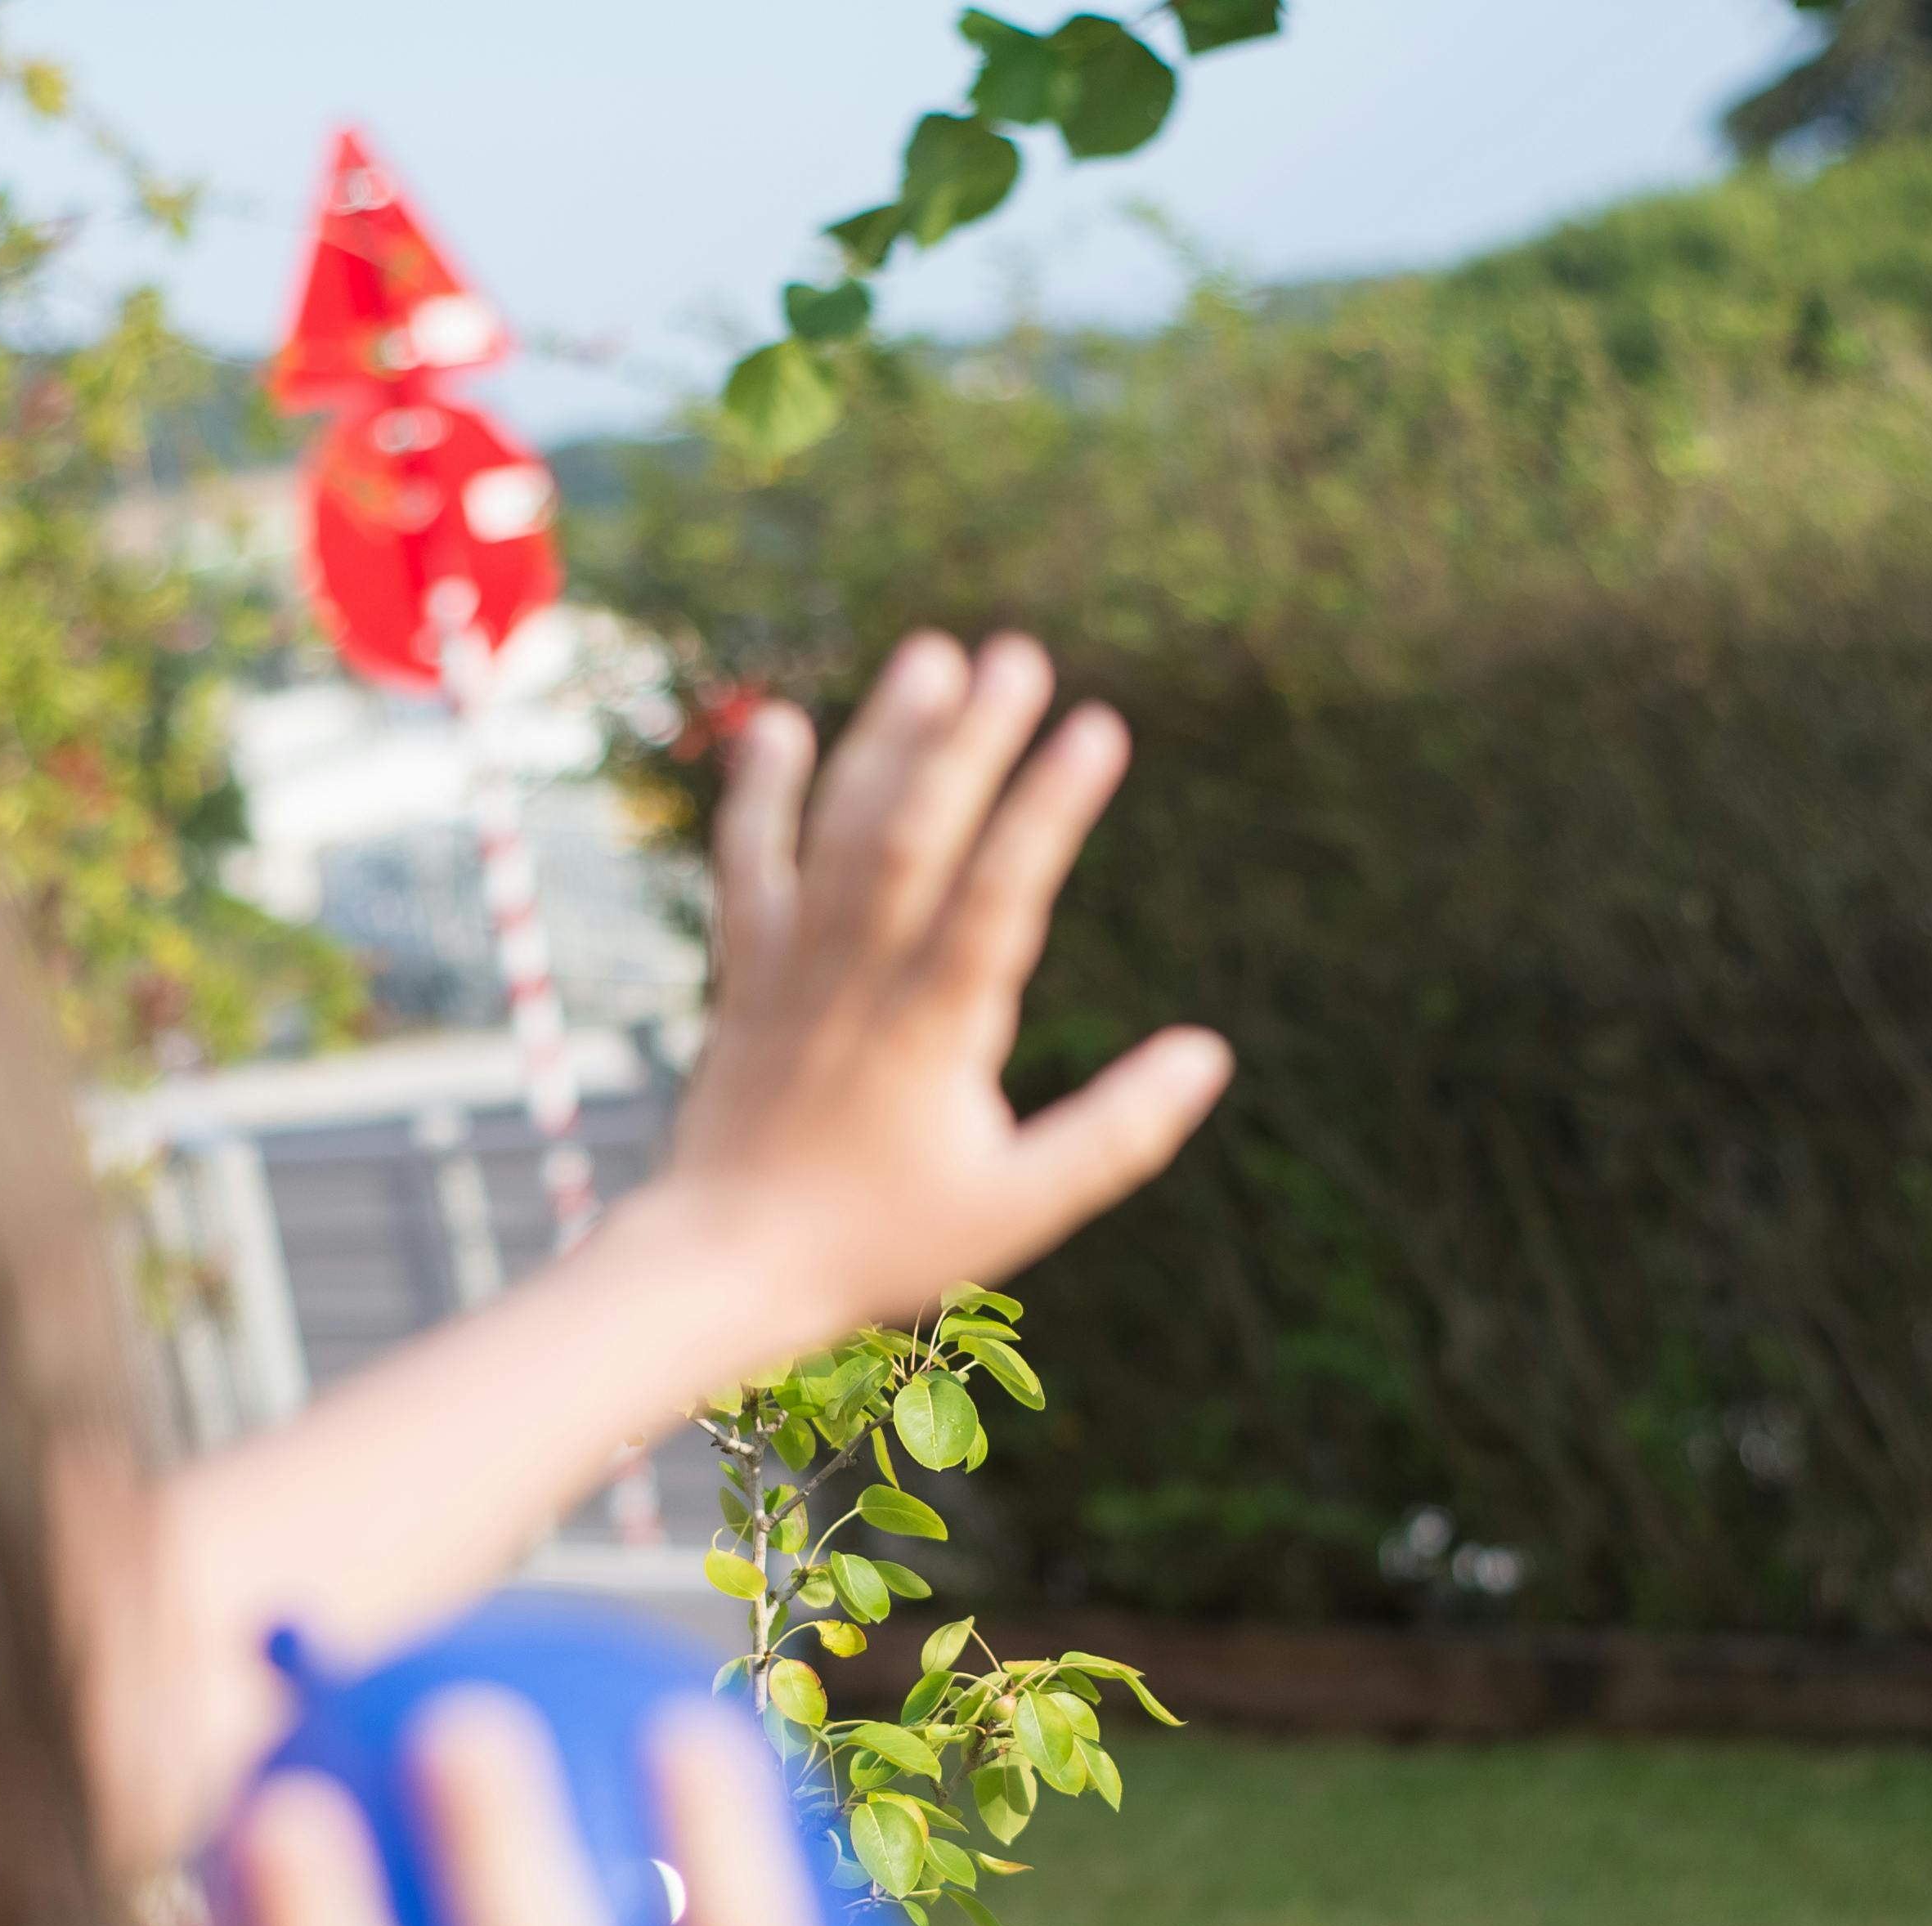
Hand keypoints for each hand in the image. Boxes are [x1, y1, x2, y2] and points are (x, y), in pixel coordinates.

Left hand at [663, 632, 1234, 1345]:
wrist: (722, 1264)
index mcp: (936, 1030)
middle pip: (916, 837)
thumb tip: (1209, 1056)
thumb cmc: (880, 1244)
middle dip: (970, 741)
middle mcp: (860, 981)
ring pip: (839, 835)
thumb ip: (1117, 1132)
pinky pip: (748, 869)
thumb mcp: (1018, 1209)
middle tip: (1020, 655)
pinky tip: (782, 724)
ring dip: (884, 740)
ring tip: (931, 654)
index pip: (1001, 897)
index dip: (1048, 808)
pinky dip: (758, 797)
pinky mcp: (744, 975)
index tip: (1098, 725)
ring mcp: (794, 969)